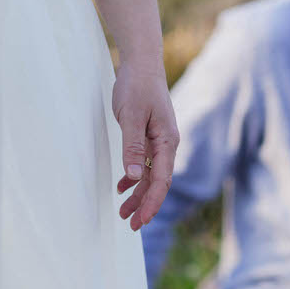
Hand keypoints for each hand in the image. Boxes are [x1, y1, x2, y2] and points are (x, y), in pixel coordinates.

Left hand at [113, 60, 177, 230]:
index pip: (162, 180)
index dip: (152, 203)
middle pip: (157, 182)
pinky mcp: (148, 136)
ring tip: (123, 211)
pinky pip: (143, 163)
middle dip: (144, 205)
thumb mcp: (132, 116)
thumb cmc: (137, 86)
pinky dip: (133, 176)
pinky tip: (122, 186)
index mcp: (167, 141)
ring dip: (138, 194)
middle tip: (130, 224)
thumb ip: (133, 146)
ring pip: (149, 175)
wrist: (141, 64)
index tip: (141, 220)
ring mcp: (158, 140)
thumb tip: (136, 176)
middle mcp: (166, 144)